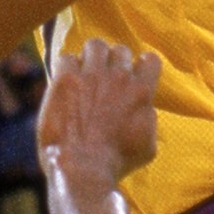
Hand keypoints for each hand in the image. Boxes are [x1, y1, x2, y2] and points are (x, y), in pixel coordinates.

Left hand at [38, 42, 161, 187]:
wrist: (84, 168)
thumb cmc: (117, 163)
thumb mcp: (147, 147)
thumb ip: (148, 121)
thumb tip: (145, 109)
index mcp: (142, 92)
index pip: (150, 60)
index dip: (140, 66)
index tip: (132, 76)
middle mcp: (119, 77)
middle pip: (120, 49)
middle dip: (113, 62)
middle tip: (103, 79)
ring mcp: (91, 76)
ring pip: (95, 45)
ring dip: (90, 57)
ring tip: (84, 73)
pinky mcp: (65, 80)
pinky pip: (65, 57)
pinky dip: (65, 68)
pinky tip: (64, 84)